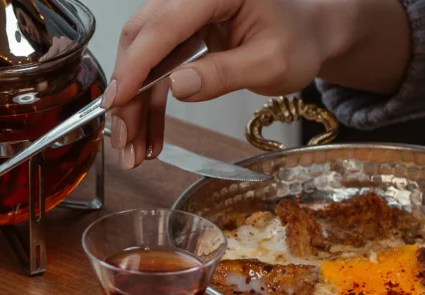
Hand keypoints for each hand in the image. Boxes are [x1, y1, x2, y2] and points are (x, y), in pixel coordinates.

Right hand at [102, 0, 408, 169]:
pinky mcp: (179, 33)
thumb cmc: (297, 42)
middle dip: (127, 95)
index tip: (117, 102)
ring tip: (133, 150)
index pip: (163, 26)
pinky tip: (149, 136)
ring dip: (134, 106)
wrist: (306, 36)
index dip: (135, 66)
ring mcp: (182, 12)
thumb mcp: (270, 64)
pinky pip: (154, 67)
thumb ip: (223, 73)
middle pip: (141, 41)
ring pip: (141, 58)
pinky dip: (148, 103)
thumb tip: (175, 86)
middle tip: (123, 140)